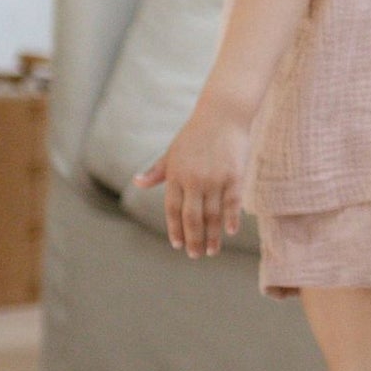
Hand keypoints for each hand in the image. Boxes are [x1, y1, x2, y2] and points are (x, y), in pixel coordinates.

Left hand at [132, 101, 248, 256]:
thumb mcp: (172, 152)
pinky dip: (230, 219)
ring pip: (212, 215)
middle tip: (195, 255)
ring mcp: (214, 179)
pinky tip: (229, 232)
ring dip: (212, 236)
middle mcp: (193, 179)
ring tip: (211, 251)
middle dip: (193, 239)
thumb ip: (156, 171)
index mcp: (176, 175)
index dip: (175, 229)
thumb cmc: (195, 135)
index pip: (173, 209)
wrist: (222, 115)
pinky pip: (231, 203)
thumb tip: (137, 183)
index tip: (177, 245)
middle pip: (192, 217)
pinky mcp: (233, 176)